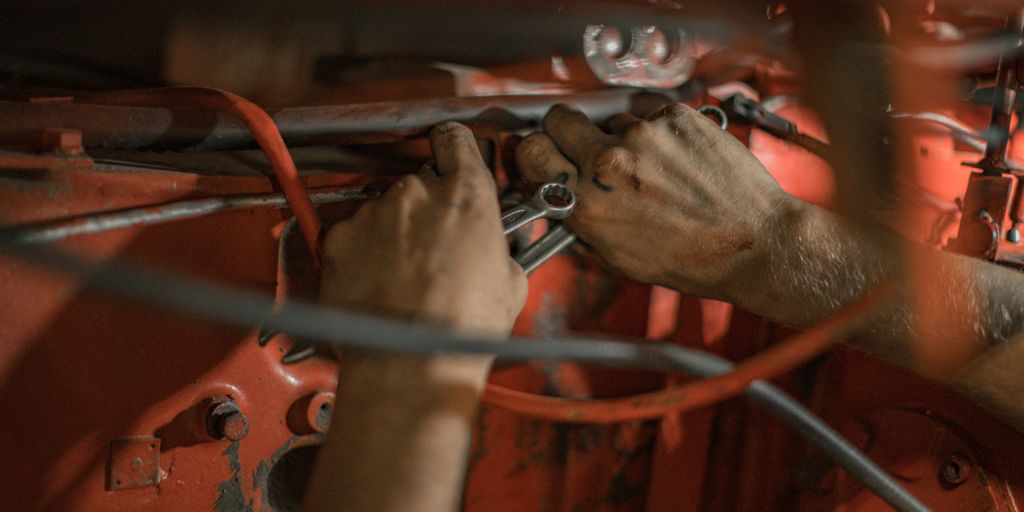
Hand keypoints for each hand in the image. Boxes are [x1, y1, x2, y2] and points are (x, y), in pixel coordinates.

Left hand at [320, 122, 526, 337]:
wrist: (410, 362)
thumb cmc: (461, 328)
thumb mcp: (511, 282)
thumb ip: (499, 247)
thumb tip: (494, 250)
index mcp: (465, 193)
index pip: (455, 139)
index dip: (453, 148)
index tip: (452, 156)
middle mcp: (416, 192)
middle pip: (420, 183)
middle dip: (428, 210)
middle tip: (437, 249)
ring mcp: (374, 213)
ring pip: (386, 211)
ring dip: (394, 234)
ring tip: (406, 277)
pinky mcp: (340, 238)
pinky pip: (354, 234)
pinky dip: (363, 252)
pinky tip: (379, 284)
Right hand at [515, 103, 800, 299]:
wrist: (753, 242)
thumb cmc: (692, 258)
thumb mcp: (618, 257)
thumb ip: (581, 222)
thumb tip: (560, 199)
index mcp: (588, 201)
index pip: (530, 151)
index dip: (536, 154)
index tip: (545, 157)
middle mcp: (609, 162)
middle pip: (560, 119)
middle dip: (567, 133)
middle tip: (586, 149)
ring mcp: (644, 134)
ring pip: (611, 120)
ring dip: (622, 139)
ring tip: (653, 170)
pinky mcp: (675, 117)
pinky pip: (650, 116)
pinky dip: (659, 134)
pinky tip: (679, 161)